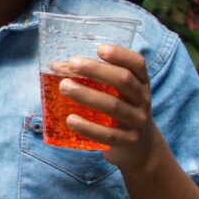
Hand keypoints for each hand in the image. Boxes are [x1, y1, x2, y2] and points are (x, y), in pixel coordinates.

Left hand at [54, 44, 155, 175]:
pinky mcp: (127, 141)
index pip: (137, 64)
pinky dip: (88, 127)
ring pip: (113, 106)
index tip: (99, 49)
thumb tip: (56, 66)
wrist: (140, 149)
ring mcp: (137, 121)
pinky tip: (70, 120)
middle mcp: (143, 100)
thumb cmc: (120, 112)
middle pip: (123, 80)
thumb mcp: (118, 94)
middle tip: (72, 64)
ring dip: (86, 95)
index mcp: (141, 83)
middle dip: (97, 70)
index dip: (120, 55)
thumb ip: (94, 80)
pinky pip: (108, 135)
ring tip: (63, 86)